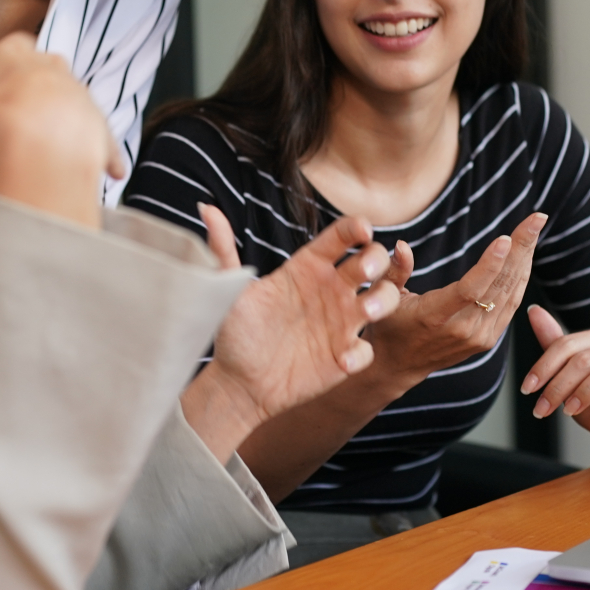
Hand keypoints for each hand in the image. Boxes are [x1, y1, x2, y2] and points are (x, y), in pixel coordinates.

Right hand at [0, 33, 121, 225]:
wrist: (44, 144)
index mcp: (16, 56)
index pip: (8, 52)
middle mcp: (53, 69)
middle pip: (42, 76)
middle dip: (29, 97)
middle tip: (9, 125)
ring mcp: (80, 98)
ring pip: (71, 109)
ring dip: (59, 127)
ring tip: (39, 152)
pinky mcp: (99, 132)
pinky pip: (99, 145)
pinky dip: (97, 159)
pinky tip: (100, 176)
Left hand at [180, 205, 399, 462]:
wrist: (239, 382)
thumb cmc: (235, 331)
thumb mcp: (229, 289)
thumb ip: (222, 248)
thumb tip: (205, 208)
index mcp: (307, 267)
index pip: (341, 237)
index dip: (356, 228)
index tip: (362, 230)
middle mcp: (330, 289)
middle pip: (372, 261)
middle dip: (377, 260)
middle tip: (364, 270)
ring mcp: (341, 322)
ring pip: (383, 298)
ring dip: (382, 300)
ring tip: (365, 311)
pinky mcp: (344, 355)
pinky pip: (366, 349)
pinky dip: (360, 353)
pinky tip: (342, 361)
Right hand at [366, 212, 546, 391]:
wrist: (398, 365)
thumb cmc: (388, 324)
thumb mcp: (384, 296)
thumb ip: (395, 270)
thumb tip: (402, 245)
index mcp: (435, 317)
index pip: (470, 289)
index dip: (490, 264)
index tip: (506, 239)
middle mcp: (462, 329)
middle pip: (498, 285)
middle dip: (520, 248)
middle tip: (536, 218)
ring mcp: (478, 337)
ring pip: (510, 292)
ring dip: (525, 258)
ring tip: (535, 228)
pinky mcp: (487, 339)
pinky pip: (510, 304)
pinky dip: (520, 277)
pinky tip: (526, 255)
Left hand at [522, 306, 589, 450]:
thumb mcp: (571, 381)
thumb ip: (553, 348)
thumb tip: (534, 310)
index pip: (565, 345)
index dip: (543, 367)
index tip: (526, 390)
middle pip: (584, 358)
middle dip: (559, 385)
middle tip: (544, 408)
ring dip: (587, 390)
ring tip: (571, 410)